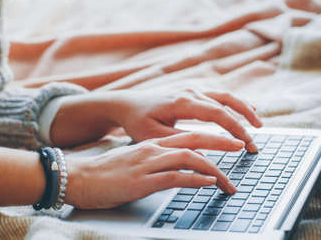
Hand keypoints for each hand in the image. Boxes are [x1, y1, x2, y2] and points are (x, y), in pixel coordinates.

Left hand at [51, 87, 260, 151]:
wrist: (125, 104)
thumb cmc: (137, 121)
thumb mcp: (154, 137)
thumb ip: (180, 143)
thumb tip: (205, 156)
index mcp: (183, 102)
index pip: (218, 115)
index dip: (236, 130)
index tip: (247, 146)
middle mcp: (190, 91)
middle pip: (227, 104)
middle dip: (244, 123)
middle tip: (255, 143)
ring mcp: (191, 88)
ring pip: (225, 95)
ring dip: (243, 109)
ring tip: (258, 124)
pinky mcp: (190, 90)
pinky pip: (218, 94)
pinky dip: (233, 103)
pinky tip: (243, 110)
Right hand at [64, 132, 237, 208]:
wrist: (78, 177)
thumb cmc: (104, 172)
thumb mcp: (134, 161)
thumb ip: (155, 161)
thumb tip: (176, 167)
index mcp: (152, 143)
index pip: (189, 135)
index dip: (212, 137)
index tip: (229, 143)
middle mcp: (153, 149)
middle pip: (195, 139)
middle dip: (222, 142)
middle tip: (242, 146)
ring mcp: (148, 163)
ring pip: (190, 158)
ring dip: (214, 169)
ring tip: (229, 180)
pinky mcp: (143, 181)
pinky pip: (175, 177)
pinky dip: (195, 180)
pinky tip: (207, 184)